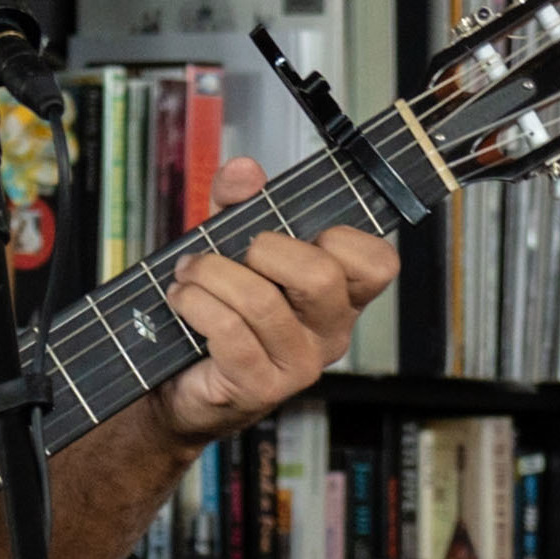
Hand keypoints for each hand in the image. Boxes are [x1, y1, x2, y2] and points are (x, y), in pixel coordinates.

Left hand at [154, 155, 402, 439]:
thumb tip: (245, 171)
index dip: (341, 238)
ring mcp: (299, 365)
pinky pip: (230, 333)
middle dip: (265, 249)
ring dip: (212, 275)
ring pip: (263, 302)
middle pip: (322, 276)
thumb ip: (241, 203)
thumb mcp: (232, 246)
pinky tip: (184, 298)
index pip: (378, 264)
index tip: (300, 233)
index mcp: (340, 296)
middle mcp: (330, 332)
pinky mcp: (261, 387)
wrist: (180, 384)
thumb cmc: (219, 311)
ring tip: (189, 273)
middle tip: (235, 251)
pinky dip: (197, 304)